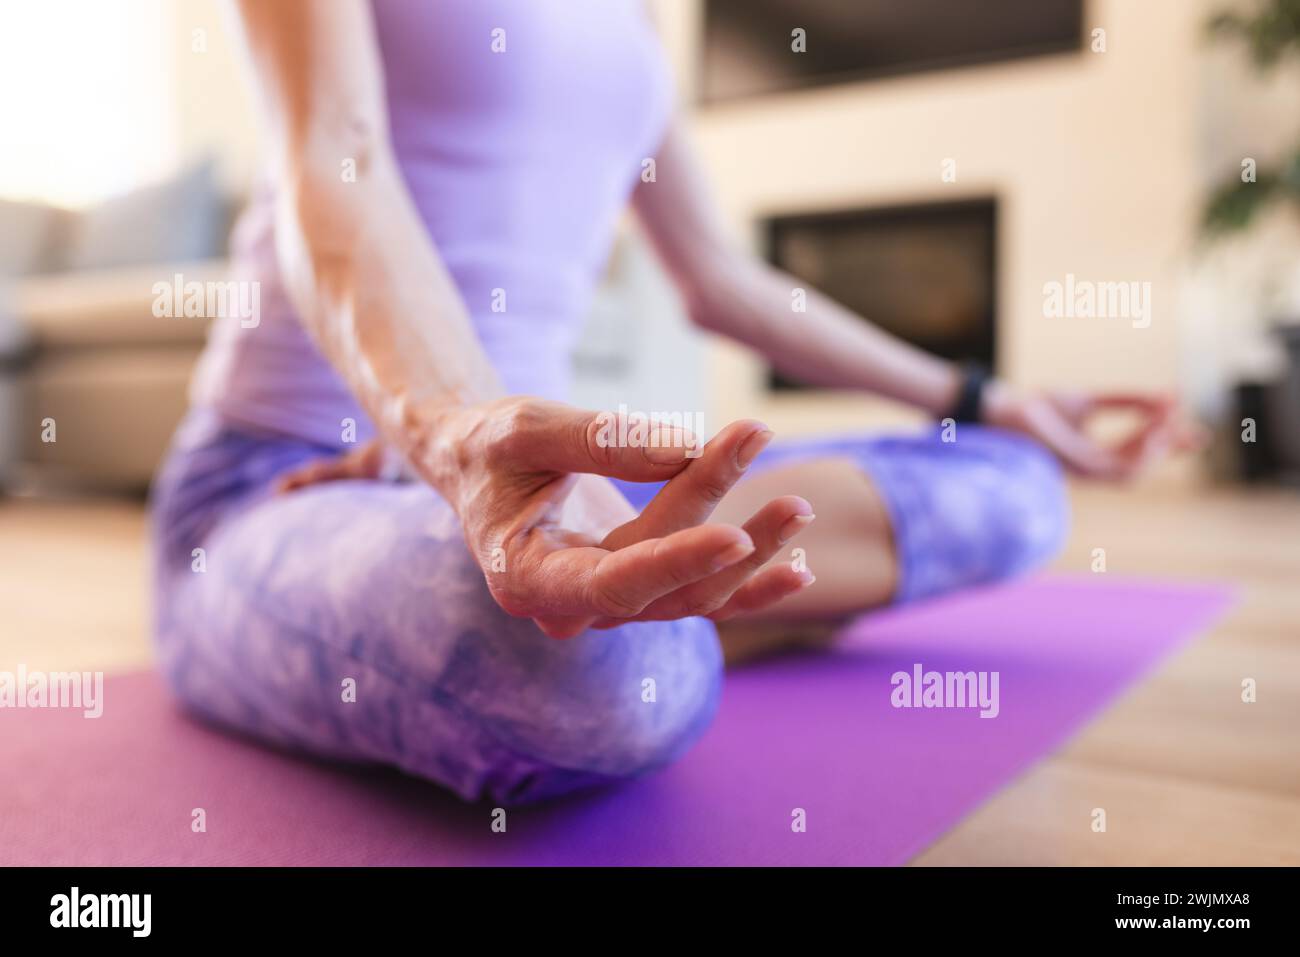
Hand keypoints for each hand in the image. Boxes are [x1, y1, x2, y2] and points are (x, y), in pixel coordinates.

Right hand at [277, 397, 814, 636]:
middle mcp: (569, 606)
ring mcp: (607, 603)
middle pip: (663, 579)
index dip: (675, 562)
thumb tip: (687, 447)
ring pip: (692, 594)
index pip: (611, 584)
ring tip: (800, 507)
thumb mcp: (526, 428)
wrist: (478, 464)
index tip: (736, 533)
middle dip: (721, 521)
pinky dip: (747, 582)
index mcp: (526, 577)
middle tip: (757, 435)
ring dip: (751, 556)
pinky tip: (800, 568)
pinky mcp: (637, 587)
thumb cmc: (490, 444)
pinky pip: (699, 595)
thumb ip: (600, 441)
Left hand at [981, 383, 1203, 479]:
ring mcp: (1081, 470)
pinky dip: (1137, 454)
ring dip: (1156, 452)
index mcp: (1095, 454)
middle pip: (1140, 465)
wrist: (1003, 408)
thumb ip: (1127, 401)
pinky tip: (1152, 435)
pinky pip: (1113, 469)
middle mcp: (1090, 467)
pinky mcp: (1073, 465)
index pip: (1140, 453)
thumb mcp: (1091, 400)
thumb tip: (1167, 397)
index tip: (1199, 433)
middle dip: (1169, 449)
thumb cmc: (1040, 407)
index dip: (1170, 445)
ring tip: (1172, 428)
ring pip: (1130, 473)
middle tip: (1194, 431)